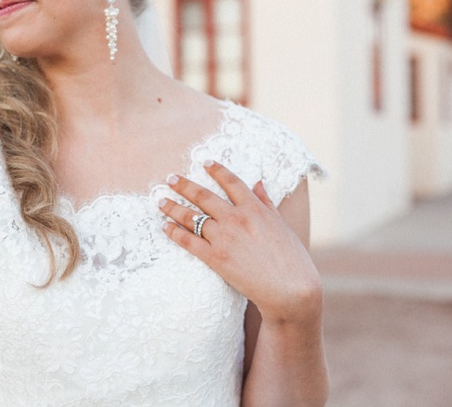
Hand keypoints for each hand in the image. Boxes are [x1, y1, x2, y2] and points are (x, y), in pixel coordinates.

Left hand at [159, 160, 321, 327]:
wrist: (291, 288)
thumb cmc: (292, 259)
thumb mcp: (281, 225)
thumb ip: (266, 202)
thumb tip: (258, 183)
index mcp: (255, 209)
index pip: (231, 182)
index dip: (216, 170)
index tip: (204, 162)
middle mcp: (236, 218)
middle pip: (204, 196)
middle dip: (184, 186)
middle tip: (170, 179)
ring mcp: (224, 237)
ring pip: (192, 217)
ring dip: (173, 207)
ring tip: (160, 201)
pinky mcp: (215, 257)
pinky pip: (188, 241)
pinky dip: (174, 233)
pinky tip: (164, 227)